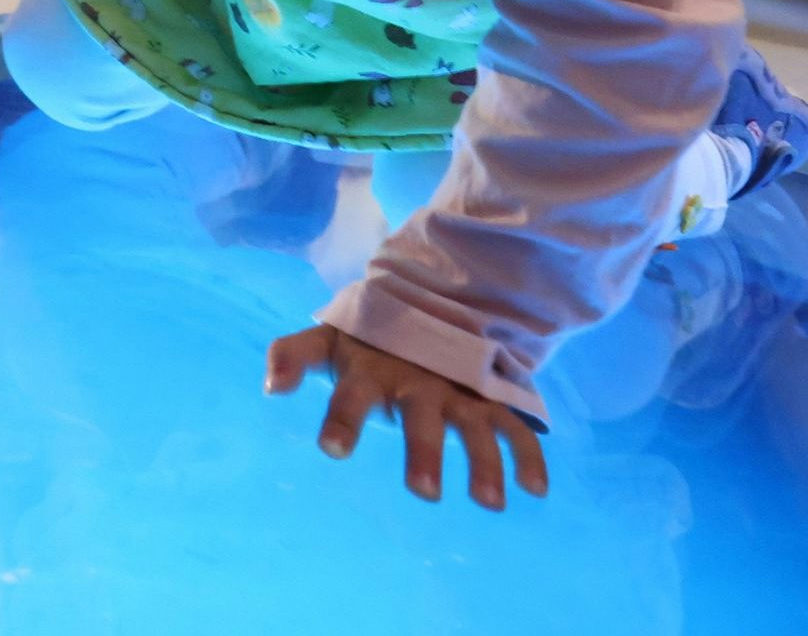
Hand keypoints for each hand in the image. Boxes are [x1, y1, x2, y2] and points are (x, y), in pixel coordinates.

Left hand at [265, 324, 548, 511]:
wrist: (430, 304)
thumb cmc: (368, 340)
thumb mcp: (329, 340)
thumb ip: (293, 355)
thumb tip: (271, 386)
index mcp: (373, 373)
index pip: (353, 395)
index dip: (343, 420)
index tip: (333, 449)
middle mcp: (418, 384)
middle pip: (422, 420)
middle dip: (423, 453)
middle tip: (423, 493)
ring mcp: (458, 392)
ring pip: (474, 428)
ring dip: (483, 463)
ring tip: (488, 503)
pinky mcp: (490, 401)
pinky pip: (514, 427)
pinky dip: (528, 455)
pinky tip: (535, 490)